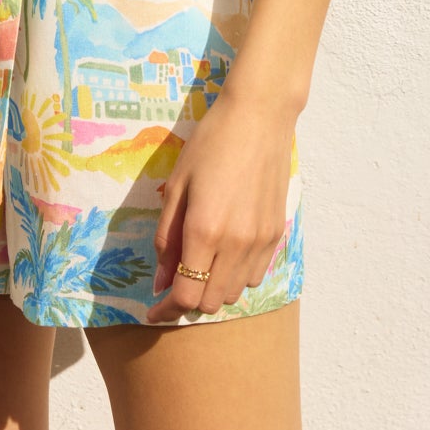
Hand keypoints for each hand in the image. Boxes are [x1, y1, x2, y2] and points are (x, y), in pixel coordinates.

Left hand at [145, 81, 294, 323]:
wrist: (259, 118)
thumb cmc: (210, 144)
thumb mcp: (177, 186)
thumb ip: (167, 238)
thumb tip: (160, 281)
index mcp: (205, 232)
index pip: (185, 296)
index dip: (165, 311)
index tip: (153, 312)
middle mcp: (236, 245)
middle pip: (210, 302)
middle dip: (187, 300)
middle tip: (173, 280)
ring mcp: (261, 242)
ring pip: (235, 293)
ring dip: (213, 289)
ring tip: (200, 263)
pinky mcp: (276, 234)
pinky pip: (255, 276)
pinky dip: (236, 276)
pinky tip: (225, 254)